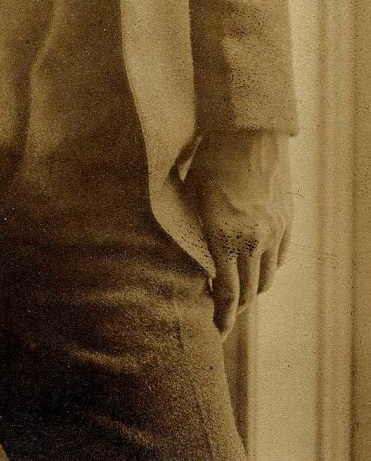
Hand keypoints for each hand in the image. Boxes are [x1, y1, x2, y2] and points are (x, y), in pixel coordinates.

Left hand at [184, 130, 292, 338]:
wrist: (249, 129)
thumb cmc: (208, 157)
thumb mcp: (189, 192)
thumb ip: (189, 227)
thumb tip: (177, 251)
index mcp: (223, 237)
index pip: (226, 294)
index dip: (221, 319)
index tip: (214, 333)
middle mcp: (252, 240)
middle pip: (248, 292)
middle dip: (234, 309)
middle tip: (221, 317)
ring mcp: (273, 231)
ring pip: (267, 278)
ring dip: (252, 291)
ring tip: (239, 294)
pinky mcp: (285, 219)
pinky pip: (280, 257)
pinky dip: (268, 268)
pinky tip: (257, 268)